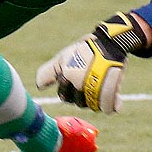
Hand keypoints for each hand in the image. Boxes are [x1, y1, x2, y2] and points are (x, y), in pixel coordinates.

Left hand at [35, 12, 151, 113]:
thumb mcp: (62, 58)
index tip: (74, 84)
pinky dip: (110, 107)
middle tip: (87, 87)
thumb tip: (39, 87)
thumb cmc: (83, 50)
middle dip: (80, 98)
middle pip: (78, 102)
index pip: (63, 95)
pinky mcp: (111, 91)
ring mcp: (95, 88)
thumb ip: (48, 73)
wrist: (108, 43)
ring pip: (91, 106)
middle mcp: (79, 84)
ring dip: (94, 102)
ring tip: (98, 91)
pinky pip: (108, 107)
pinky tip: (113, 104)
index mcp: (67, 76)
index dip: (67, 91)